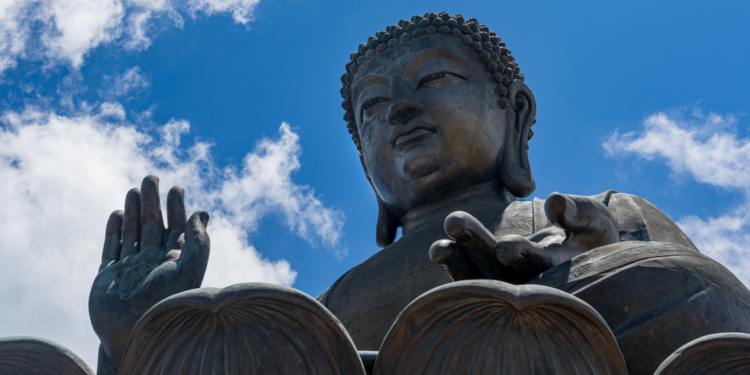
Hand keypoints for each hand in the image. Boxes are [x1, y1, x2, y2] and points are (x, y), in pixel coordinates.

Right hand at [88, 175, 209, 370]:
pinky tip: (118, 213)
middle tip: (152, 177)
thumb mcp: (189, 268)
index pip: (177, 228)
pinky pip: (112, 248)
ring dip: (134, 211)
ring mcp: (131, 269)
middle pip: (154, 225)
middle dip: (153, 201)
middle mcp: (154, 263)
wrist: (133, 330)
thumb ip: (198, 241)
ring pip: (133, 233)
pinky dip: (114, 231)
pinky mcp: (110, 276)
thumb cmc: (165, 300)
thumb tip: (202, 213)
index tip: (176, 187)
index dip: (177, 207)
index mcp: (175, 262)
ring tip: (134, 189)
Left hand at [429, 192, 618, 282]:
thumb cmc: (594, 235)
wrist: (586, 256)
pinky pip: (471, 275)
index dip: (520, 253)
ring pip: (481, 276)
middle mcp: (530, 280)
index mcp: (557, 268)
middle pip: (501, 269)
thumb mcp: (596, 220)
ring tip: (438, 248)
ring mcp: (509, 281)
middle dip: (477, 246)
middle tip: (454, 222)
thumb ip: (579, 211)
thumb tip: (555, 201)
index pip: (536, 262)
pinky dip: (456, 264)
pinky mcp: (494, 275)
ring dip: (459, 261)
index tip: (504, 247)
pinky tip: (440, 250)